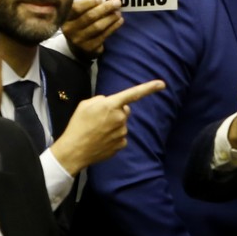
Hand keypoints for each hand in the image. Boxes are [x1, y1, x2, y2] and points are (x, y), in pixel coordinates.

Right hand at [48, 80, 164, 173]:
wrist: (74, 151)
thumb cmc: (78, 125)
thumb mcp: (85, 105)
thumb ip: (101, 100)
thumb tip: (110, 103)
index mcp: (111, 105)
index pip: (133, 94)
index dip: (149, 88)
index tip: (162, 84)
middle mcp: (120, 118)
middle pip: (124, 110)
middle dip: (116, 111)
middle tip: (99, 118)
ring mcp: (122, 132)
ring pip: (122, 124)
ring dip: (113, 125)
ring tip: (97, 131)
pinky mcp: (121, 144)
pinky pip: (121, 136)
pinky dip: (113, 137)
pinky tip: (101, 140)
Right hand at [62, 0, 123, 58]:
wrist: (77, 47)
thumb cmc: (79, 24)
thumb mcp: (76, 16)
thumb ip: (85, 6)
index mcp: (65, 18)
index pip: (76, 8)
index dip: (89, 2)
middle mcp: (70, 30)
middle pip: (89, 17)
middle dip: (105, 8)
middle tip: (117, 2)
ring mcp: (79, 41)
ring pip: (98, 27)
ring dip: (110, 18)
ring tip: (118, 12)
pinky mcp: (89, 48)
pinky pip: (103, 36)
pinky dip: (113, 27)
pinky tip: (119, 21)